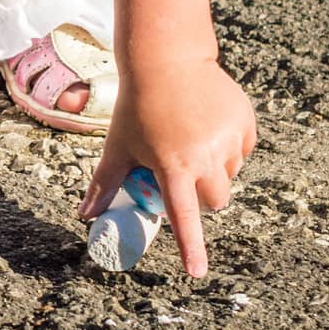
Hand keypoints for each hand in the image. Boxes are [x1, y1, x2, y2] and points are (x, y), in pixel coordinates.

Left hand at [77, 56, 256, 276]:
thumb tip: (84, 216)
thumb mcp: (118, 144)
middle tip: (184, 169)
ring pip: (231, 173)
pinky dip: (230, 143)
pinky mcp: (244, 122)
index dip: (190, 247)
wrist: (165, 57)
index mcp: (173, 166)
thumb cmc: (137, 104)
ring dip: (216, 166)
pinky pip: (243, 148)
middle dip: (202, 194)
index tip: (197, 272)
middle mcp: (205, 156)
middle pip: (215, 200)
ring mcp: (228, 138)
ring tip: (191, 136)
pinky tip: (208, 122)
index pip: (184, 217)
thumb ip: (104, 184)